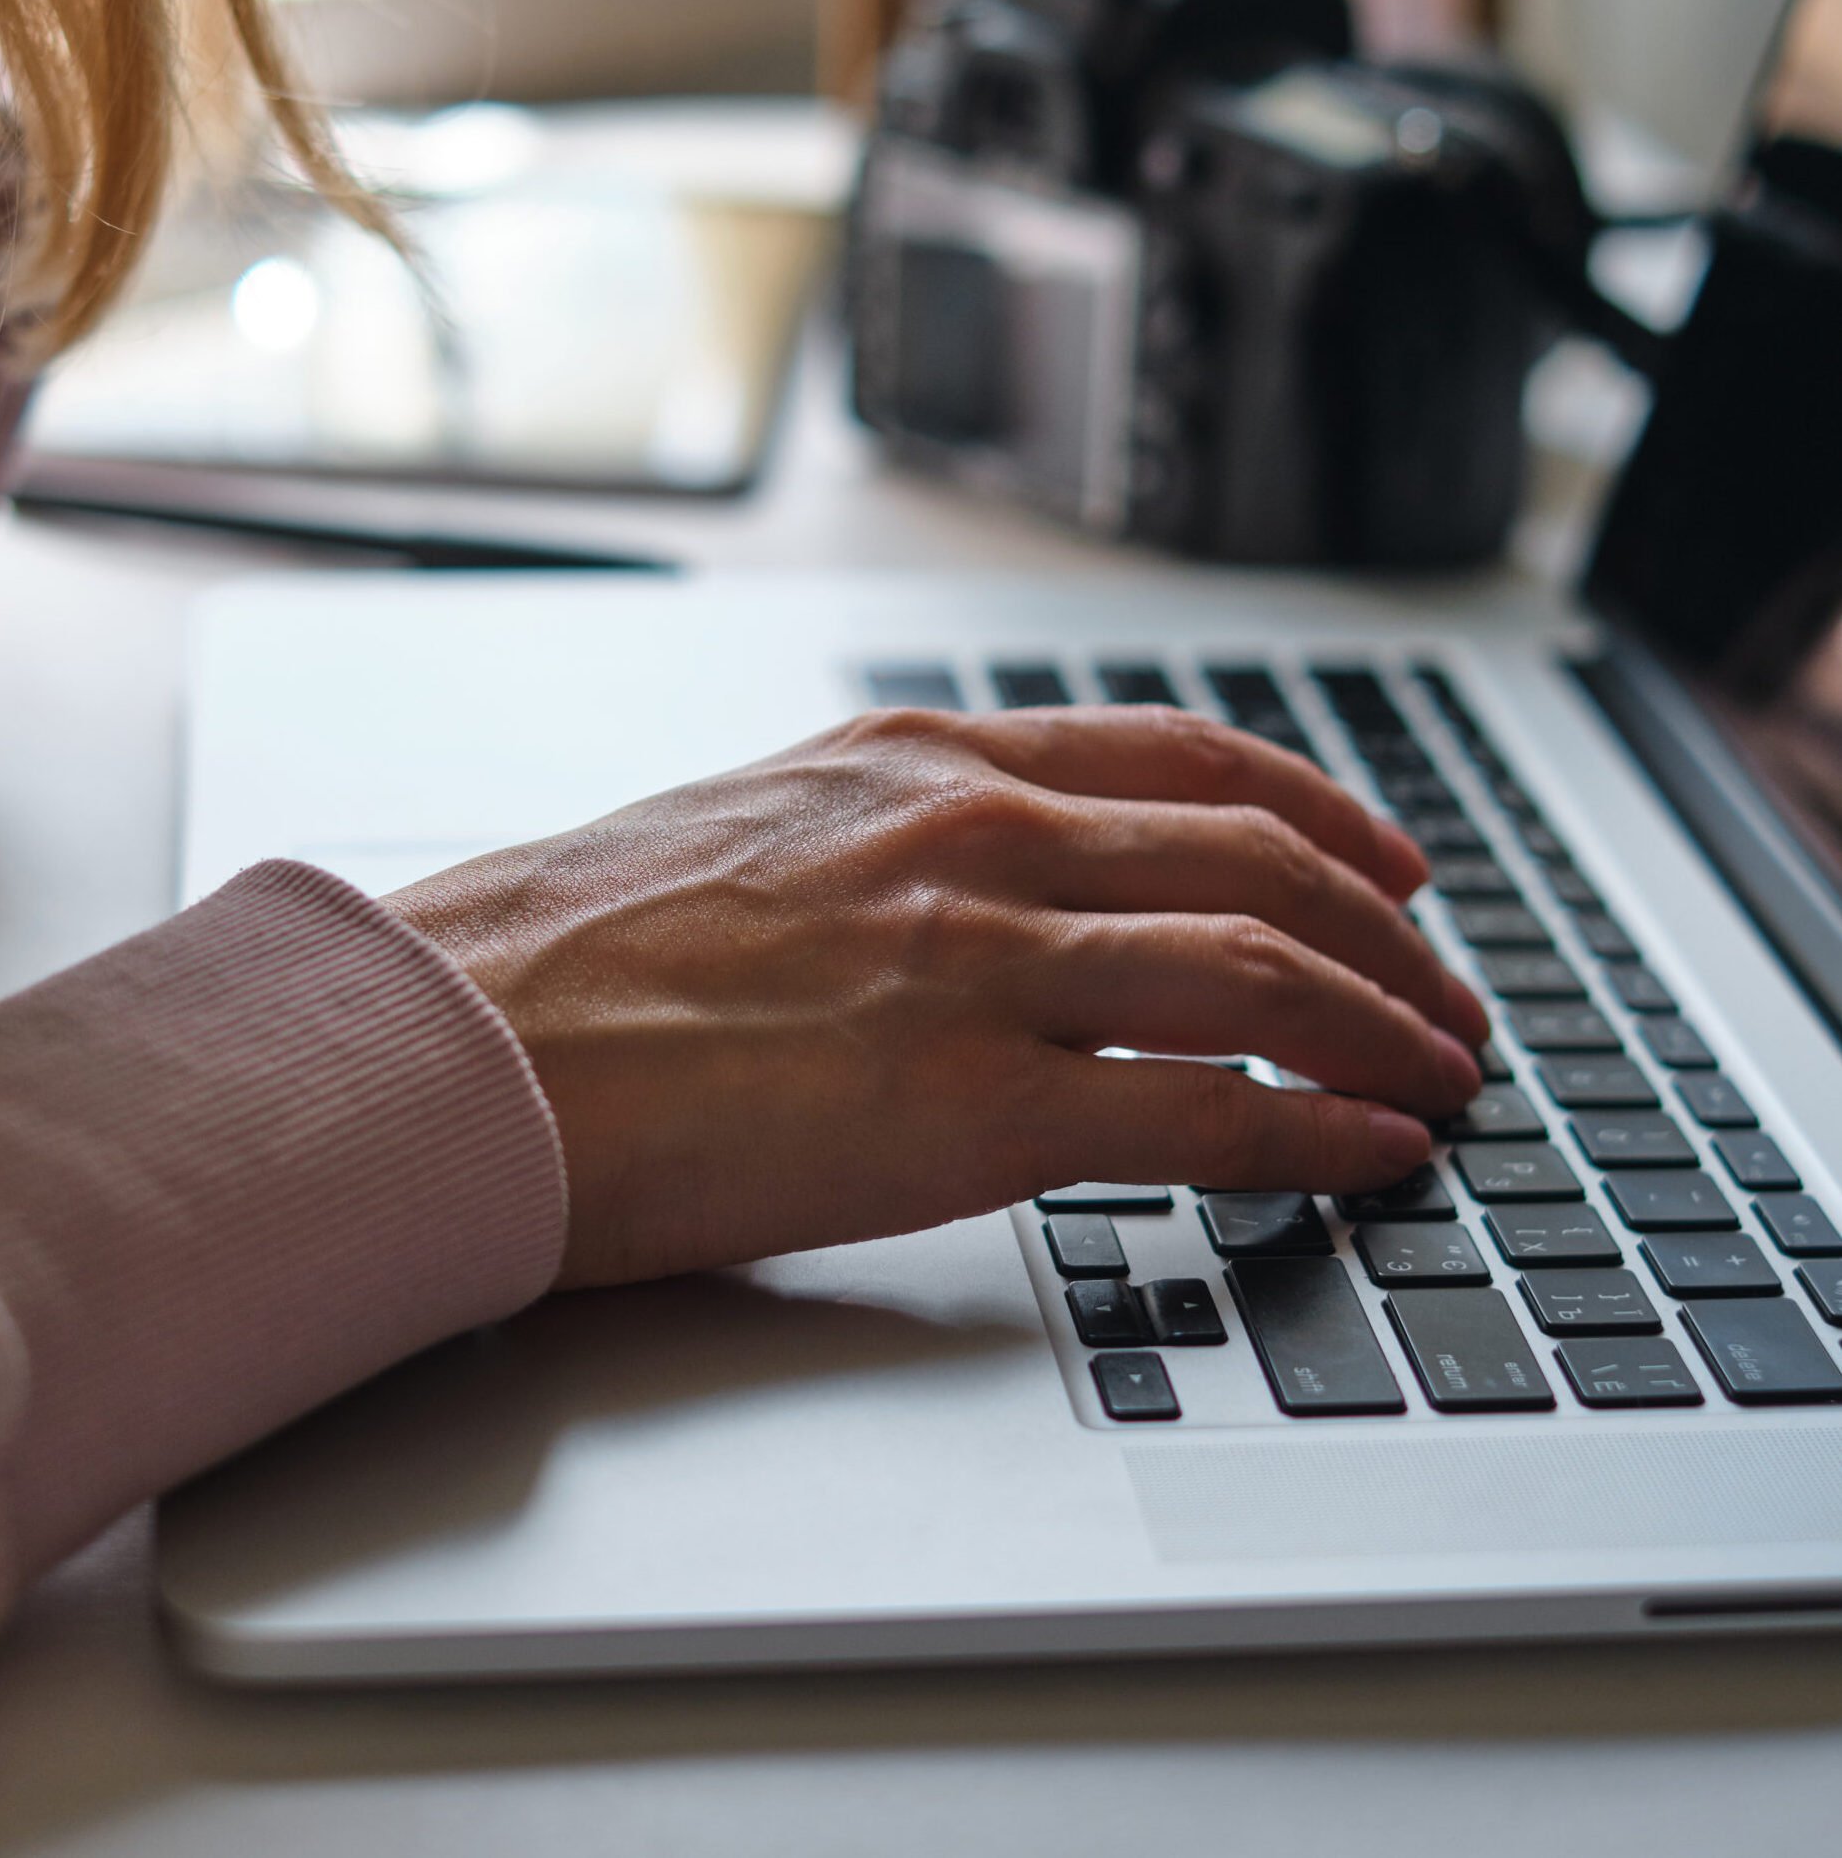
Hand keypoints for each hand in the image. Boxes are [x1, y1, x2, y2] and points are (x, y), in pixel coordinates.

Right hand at [384, 707, 1488, 1291]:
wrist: (457, 1039)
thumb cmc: (571, 950)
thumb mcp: (756, 827)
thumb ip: (887, 837)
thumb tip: (973, 890)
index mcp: (923, 760)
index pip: (1183, 757)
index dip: (1318, 809)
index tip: (1385, 858)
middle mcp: (975, 836)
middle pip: (1261, 861)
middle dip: (1389, 933)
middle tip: (1449, 990)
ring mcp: (981, 962)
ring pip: (1264, 970)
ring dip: (1386, 1027)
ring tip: (1445, 1075)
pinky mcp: (968, 1104)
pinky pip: (1207, 1109)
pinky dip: (1320, 1129)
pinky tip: (1377, 1150)